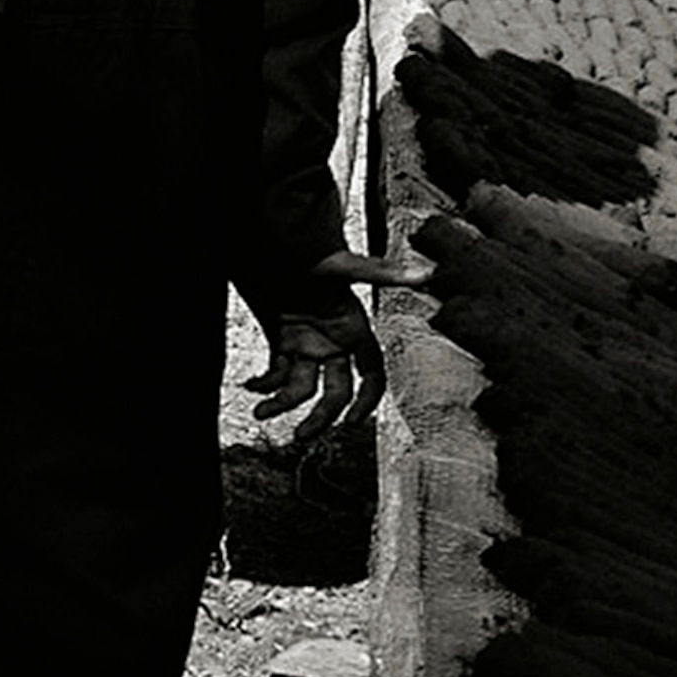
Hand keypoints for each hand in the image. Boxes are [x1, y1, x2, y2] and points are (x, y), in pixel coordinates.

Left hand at [241, 247, 413, 441]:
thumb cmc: (308, 252)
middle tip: (300, 436)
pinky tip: (249, 385)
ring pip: (301, 388)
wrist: (271, 241)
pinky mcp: (281, 341)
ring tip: (261, 410)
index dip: (368, 399)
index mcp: (353, 330)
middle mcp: (332, 343)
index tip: (352, 422)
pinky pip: (276, 375)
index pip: (372, 373)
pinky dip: (264, 384)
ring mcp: (306, 345)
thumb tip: (427, 275)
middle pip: (335, 392)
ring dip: (282, 403)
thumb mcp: (341, 265)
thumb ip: (381, 272)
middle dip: (321, 417)